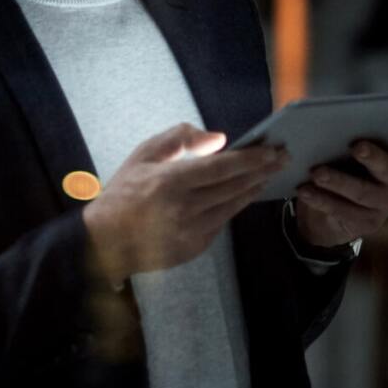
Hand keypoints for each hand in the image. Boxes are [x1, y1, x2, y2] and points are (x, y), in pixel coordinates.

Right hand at [81, 123, 289, 283]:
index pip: (222, 168)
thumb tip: (218, 139)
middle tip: (283, 158)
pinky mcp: (194, 247)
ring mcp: (191, 231)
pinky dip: (235, 206)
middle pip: (234, 186)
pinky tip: (244, 194)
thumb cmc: (124, 193)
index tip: (272, 150)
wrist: (105, 242)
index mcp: (170, 182)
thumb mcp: (143, 155)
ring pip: (233, 206)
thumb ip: (179, 139)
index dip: (251, 158)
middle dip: (262, 170)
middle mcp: (183, 208)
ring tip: (269, 174)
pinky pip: (222, 222)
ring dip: (254, 188)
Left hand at [293, 121, 387, 248]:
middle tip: (357, 146)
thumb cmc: (339, 171)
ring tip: (316, 173)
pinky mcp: (367, 224)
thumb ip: (344, 141)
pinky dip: (321, 200)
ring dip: (338, 182)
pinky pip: (342, 211)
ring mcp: (383, 205)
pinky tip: (305, 191)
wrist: (325, 217)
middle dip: (373, 157)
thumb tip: (325, 129)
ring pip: (362, 192)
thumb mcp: (343, 155)